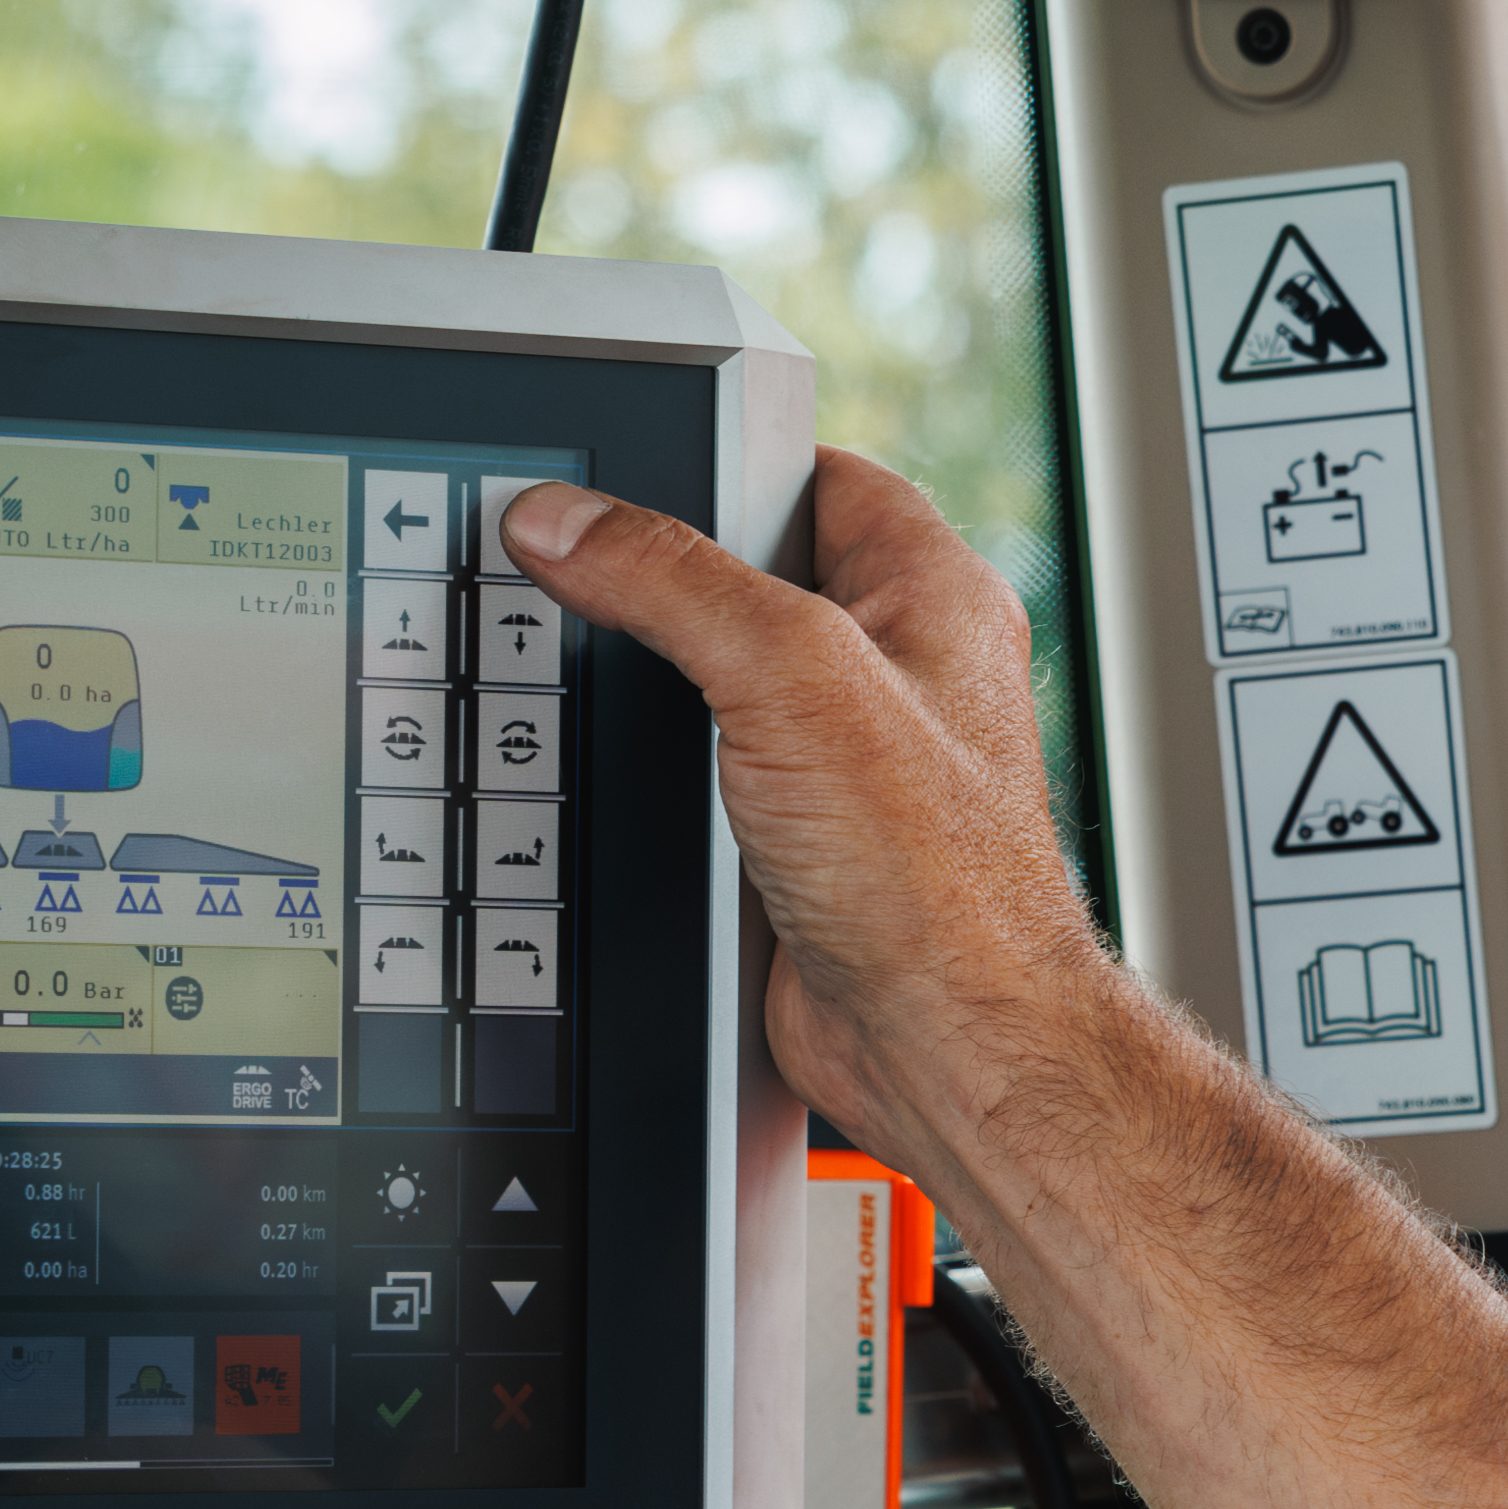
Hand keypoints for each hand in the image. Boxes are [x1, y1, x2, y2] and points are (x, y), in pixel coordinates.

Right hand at [498, 454, 1115, 1162]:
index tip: (630, 473)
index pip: (817, 474)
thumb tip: (569, 526)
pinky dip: (659, 786)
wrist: (939, 1045)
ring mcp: (846, 764)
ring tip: (599, 680)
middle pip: (751, 580)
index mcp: (931, 594)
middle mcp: (897, 672)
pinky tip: (628, 790)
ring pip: (718, 687)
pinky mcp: (798, 844)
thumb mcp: (788, 678)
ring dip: (658, 697)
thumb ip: (671, 582)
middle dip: (668, 586)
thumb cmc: (935, 879)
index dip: (724, 463)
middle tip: (585, 576)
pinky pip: (706, 781)